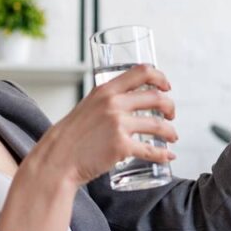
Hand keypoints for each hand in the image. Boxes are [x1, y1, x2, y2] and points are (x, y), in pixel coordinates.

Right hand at [32, 64, 177, 185]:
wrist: (58, 158)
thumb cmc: (72, 135)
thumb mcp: (88, 106)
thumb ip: (107, 101)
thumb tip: (129, 102)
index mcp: (106, 90)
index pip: (142, 72)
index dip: (160, 78)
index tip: (166, 87)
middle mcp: (114, 104)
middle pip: (156, 98)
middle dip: (170, 107)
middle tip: (171, 115)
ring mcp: (118, 125)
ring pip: (158, 125)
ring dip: (171, 131)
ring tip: (172, 137)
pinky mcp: (121, 146)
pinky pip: (151, 150)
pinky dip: (163, 154)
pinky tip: (167, 155)